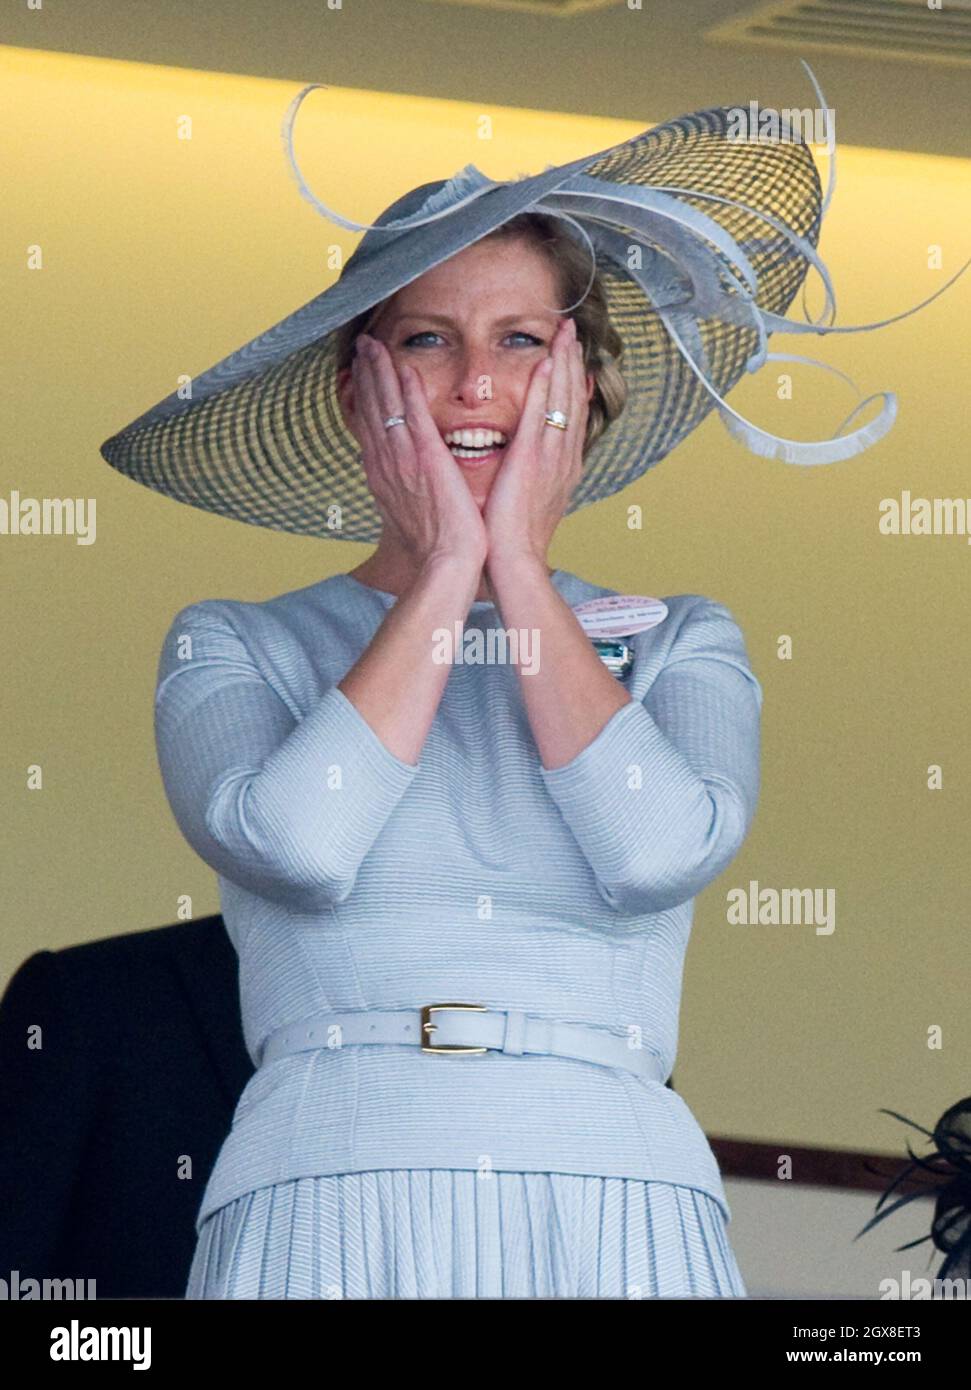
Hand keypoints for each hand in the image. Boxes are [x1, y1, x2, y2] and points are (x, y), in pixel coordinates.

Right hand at [348, 334, 487, 567]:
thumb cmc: (434, 545)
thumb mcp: (410, 513)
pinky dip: (408, 392)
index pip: (368, 426)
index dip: (362, 397)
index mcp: (383, 475)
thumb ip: (404, 488)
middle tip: (361, 345)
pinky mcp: (427, 460)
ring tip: (373, 344)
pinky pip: (414, 418)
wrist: (445, 563)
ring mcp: (404, 460)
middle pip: (370, 410)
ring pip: (386, 407)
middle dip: (365, 375)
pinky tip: (405, 369)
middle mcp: (387, 464)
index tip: (359, 373)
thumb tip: (400, 481)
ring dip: (379, 373)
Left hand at [482, 316, 589, 569]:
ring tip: (564, 332)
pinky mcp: (531, 460)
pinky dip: (545, 387)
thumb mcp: (532, 500)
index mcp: (562, 466)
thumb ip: (536, 474)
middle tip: (571, 329)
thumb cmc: (516, 538)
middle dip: (573, 361)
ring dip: (563, 363)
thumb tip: (536, 458)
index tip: (572, 354)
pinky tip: (547, 361)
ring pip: (561, 400)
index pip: (571, 413)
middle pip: (572, 398)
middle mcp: (563, 457)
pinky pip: (540, 415)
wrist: (516, 561)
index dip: (573, 381)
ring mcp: (551, 457)